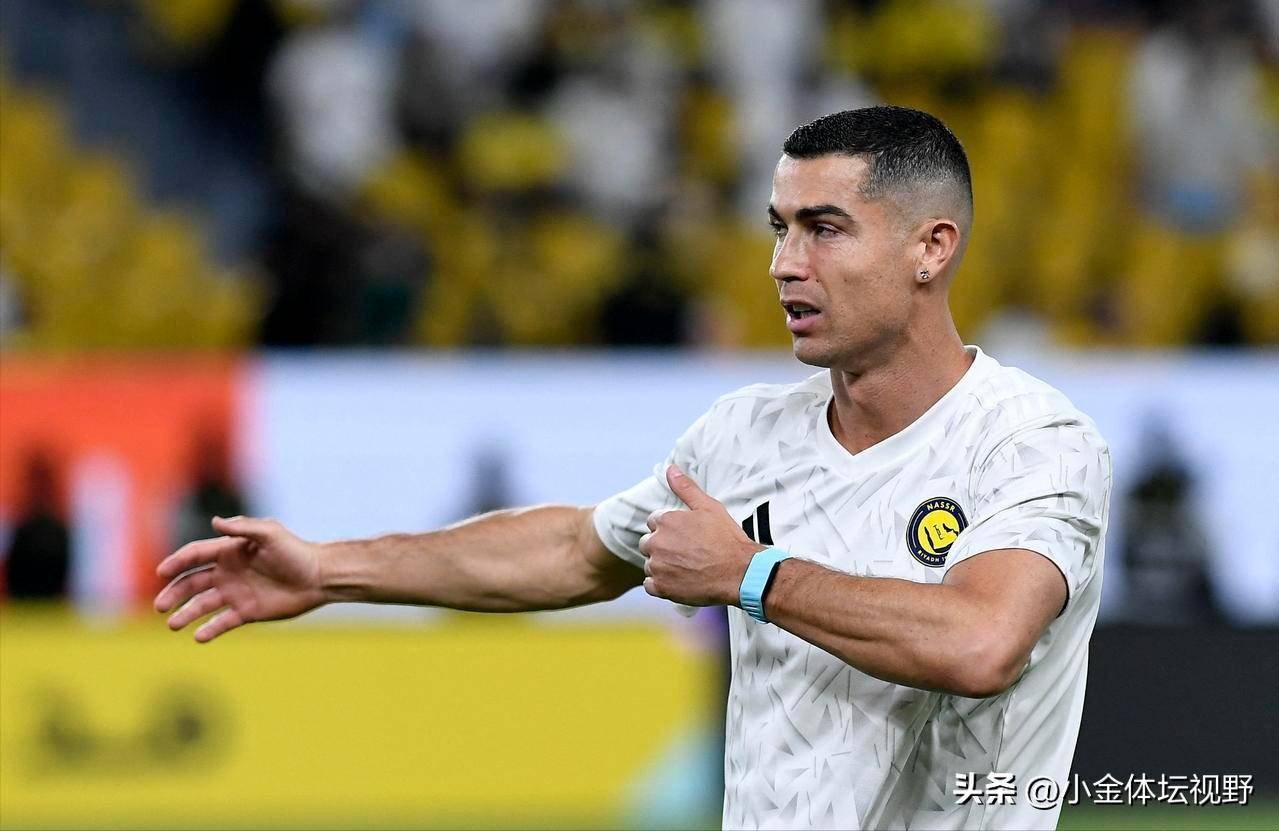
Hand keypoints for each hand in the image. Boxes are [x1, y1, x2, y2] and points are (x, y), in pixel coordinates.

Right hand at [154, 516, 325, 642]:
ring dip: (186, 614)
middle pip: (192, 583)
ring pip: (202, 605)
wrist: (319, 577)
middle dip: (174, 593)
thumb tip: (215, 521)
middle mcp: (228, 572)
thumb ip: (243, 527)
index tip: (162, 572)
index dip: (177, 562)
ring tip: (173, 625)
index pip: (195, 555)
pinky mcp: (247, 612)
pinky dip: (209, 630)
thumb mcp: (271, 534)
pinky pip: (222, 622)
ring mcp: (236, 593)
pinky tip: (199, 637)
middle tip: (160, 606)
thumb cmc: (296, 552)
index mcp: (230, 551)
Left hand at [639, 466, 762, 606]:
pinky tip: (679, 581)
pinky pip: (650, 585)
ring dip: (663, 566)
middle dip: (663, 547)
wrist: (739, 572)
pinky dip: (661, 584)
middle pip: (648, 544)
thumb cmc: (726, 538)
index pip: (654, 522)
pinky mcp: (661, 588)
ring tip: (687, 568)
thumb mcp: (709, 507)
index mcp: (665, 521)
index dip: (670, 529)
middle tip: (687, 554)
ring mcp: (657, 566)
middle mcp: (656, 543)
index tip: (686, 537)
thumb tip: (670, 468)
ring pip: (650, 564)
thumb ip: (686, 487)